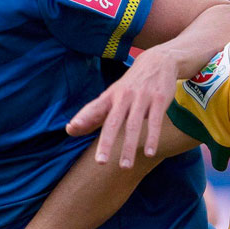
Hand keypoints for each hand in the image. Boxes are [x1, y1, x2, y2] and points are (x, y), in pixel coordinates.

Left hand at [66, 45, 178, 167]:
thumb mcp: (111, 96)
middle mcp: (124, 96)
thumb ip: (92, 114)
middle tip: (100, 162)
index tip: (71, 129)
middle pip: (113, 122)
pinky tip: (150, 153)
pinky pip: (155, 122)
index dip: (83, 118)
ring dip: (130, 147)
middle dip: (106, 142)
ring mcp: (142, 98)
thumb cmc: (130, 86)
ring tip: (125, 166)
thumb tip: (70, 130)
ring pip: (134, 125)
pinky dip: (152, 138)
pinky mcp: (159, 99)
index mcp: (110, 96)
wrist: (158, 61)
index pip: (94, 109)